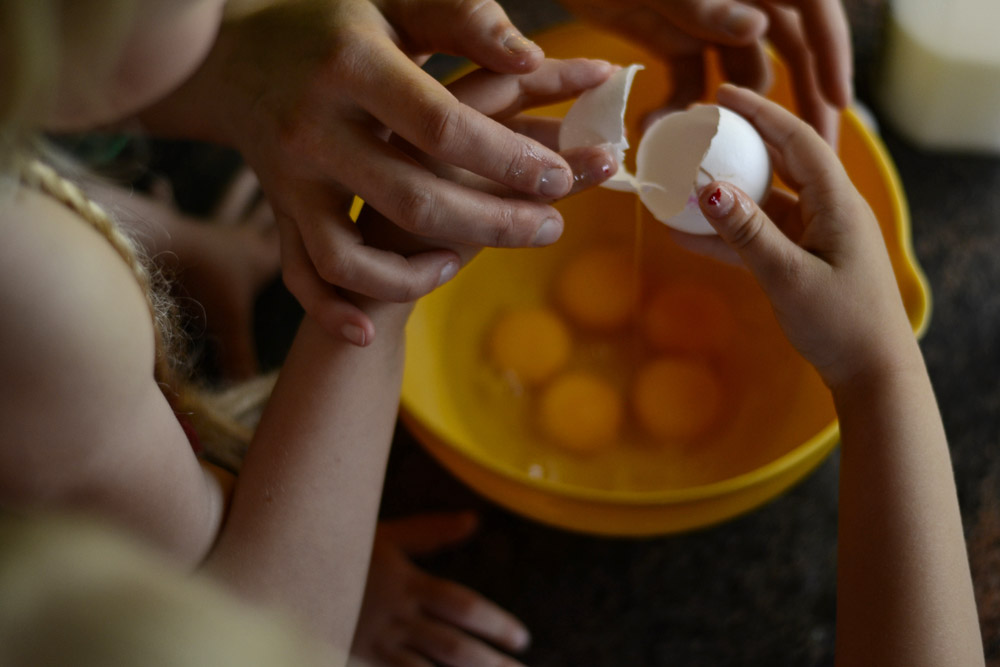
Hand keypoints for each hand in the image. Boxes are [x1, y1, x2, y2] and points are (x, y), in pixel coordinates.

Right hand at [144, 0, 599, 345]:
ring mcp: (290, 178)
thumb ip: (461, 21)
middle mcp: (315, 128)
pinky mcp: (278, 210)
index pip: (444, 125)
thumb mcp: (395, 3)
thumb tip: (529, 58)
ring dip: (413, 277)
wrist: (234, 54)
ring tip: (461, 262)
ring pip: (350, 256)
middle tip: (551, 227)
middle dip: (493, 223)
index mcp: (353, 66)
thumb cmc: (335, 24)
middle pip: (414, 199)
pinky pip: (299, 274)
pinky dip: (331, 310)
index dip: (507, 157)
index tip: (559, 176)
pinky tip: (368, 330)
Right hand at [350, 512, 529, 666]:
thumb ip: (431, 532)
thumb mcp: (386, 536)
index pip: (461, 606)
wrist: (281, 567)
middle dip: (490, 663)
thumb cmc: (340, 548)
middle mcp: (395, 616)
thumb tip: (474, 520)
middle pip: (452, 647)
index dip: (494, 622)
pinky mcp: (356, 659)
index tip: (522, 638)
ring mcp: (374, 643)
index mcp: (407, 584)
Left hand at [558, 0, 851, 144]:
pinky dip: (678, 109)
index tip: (838, 103)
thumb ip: (708, 3)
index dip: (832, 55)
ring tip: (705, 150)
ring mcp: (707, 20)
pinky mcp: (674, 39)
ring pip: (738, 78)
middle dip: (800, 103)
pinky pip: (690, 83)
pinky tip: (653, 128)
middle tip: (815, 153)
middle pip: (788, 53)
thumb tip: (758, 29)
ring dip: (725, 116)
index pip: (814, 12)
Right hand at [692, 84, 917, 389]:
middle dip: (741, 142)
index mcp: (838, 202)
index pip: (798, 139)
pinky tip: (687, 233)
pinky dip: (728, 232)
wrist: (870, 374)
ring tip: (684, 178)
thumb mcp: (789, 275)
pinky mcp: (803, 260)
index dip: (760, 113)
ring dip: (727, 191)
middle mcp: (829, 210)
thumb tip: (709, 190)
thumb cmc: (841, 323)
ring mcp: (816, 235)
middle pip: (782, 161)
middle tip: (698, 129)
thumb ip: (748, 232)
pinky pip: (760, 235)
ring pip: (766, 200)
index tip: (720, 97)